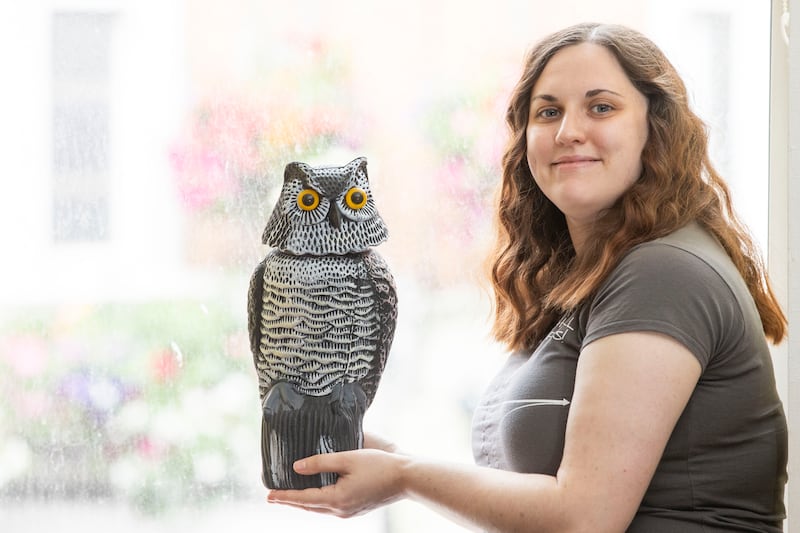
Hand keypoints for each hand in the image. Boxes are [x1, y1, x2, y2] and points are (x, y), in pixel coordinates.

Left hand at [266, 435, 407, 517]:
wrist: (406, 478)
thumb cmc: (379, 465)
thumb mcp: (347, 458)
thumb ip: (321, 463)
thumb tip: (297, 467)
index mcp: (336, 499)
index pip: (303, 498)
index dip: (284, 496)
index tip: (269, 495)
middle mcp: (340, 510)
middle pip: (309, 506)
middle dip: (291, 501)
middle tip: (274, 497)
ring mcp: (349, 512)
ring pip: (320, 508)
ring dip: (304, 502)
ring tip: (291, 495)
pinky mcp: (356, 508)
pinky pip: (331, 507)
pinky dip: (318, 501)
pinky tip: (317, 494)